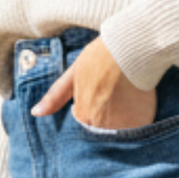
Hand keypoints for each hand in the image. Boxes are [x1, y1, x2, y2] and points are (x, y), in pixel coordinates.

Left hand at [30, 38, 155, 128]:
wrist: (132, 47)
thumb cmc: (101, 56)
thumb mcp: (73, 73)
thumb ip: (55, 96)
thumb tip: (35, 113)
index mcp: (83, 115)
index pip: (84, 122)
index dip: (91, 108)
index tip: (99, 93)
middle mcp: (102, 125)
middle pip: (102, 129)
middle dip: (106, 116)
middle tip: (114, 95)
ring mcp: (124, 125)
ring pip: (120, 130)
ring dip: (122, 119)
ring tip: (125, 97)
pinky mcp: (143, 121)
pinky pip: (138, 127)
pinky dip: (138, 117)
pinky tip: (137, 100)